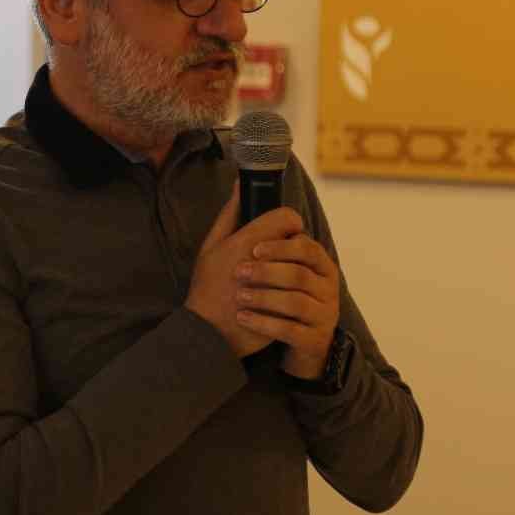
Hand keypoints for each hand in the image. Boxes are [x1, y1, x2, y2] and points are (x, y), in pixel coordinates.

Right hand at [186, 186, 303, 358]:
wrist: (207, 331)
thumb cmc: (207, 285)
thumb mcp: (211, 245)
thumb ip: (229, 213)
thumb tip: (241, 183)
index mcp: (248, 242)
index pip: (288, 218)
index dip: (288, 222)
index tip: (281, 231)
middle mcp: (266, 262)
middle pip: (301, 241)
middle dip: (294, 245)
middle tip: (282, 255)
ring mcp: (278, 287)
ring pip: (307, 267)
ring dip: (300, 268)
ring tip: (286, 275)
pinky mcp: (286, 310)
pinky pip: (305, 293)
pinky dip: (300, 292)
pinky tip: (286, 295)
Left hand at [236, 232, 340, 378]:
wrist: (295, 343)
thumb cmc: (280, 295)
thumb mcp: (274, 263)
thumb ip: (256, 227)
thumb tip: (238, 186)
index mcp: (320, 265)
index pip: (307, 248)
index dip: (281, 247)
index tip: (254, 249)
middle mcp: (328, 288)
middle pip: (299, 275)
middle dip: (267, 272)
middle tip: (239, 272)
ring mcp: (324, 316)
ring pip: (295, 303)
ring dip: (264, 298)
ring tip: (239, 296)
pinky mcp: (313, 340)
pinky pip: (290, 331)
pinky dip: (264, 323)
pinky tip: (243, 318)